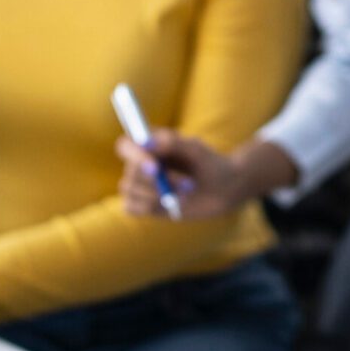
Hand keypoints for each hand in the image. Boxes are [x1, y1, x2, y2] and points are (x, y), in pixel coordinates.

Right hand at [117, 130, 252, 220]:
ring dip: (157, 195)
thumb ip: (172, 143)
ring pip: (129, 190)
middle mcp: (141, 162)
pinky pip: (130, 207)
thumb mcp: (196, 150)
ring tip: (186, 194)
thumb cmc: (210, 164)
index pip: (125, 146)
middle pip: (130, 172)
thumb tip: (146, 143)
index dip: (135, 156)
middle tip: (188, 185)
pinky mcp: (145, 203)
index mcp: (150, 143)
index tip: (155, 167)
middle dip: (159, 182)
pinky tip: (170, 205)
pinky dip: (147, 207)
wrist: (224, 189)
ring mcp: (141, 184)